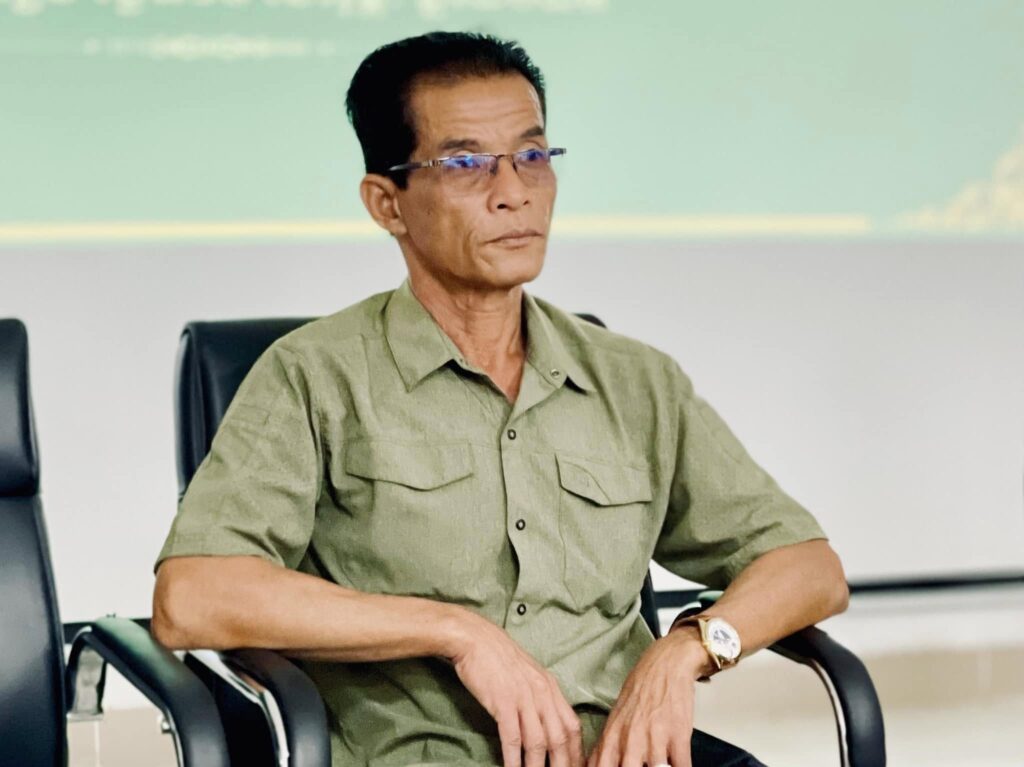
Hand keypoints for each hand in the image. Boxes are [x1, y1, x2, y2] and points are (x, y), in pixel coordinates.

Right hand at [447, 610, 583, 766]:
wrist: (474, 638)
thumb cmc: (497, 656)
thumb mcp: (528, 673)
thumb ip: (539, 695)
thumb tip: (545, 722)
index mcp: (550, 686)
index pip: (573, 725)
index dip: (576, 752)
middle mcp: (542, 693)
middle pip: (561, 738)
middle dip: (563, 765)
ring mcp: (524, 697)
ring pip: (539, 742)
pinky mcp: (503, 702)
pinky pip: (513, 737)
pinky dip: (514, 759)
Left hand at [586, 629, 707, 766]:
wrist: (666, 664)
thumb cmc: (641, 690)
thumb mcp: (616, 717)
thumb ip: (608, 746)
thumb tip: (597, 765)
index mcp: (612, 736)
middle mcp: (630, 739)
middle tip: (641, 766)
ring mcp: (655, 738)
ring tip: (661, 764)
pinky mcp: (678, 736)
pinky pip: (682, 766)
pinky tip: (679, 764)